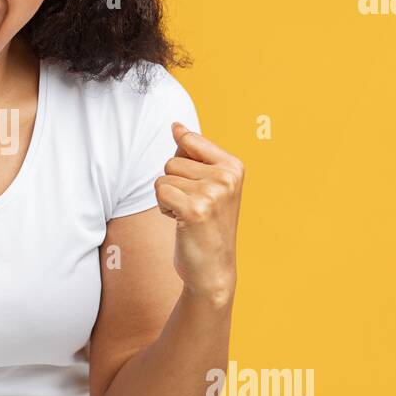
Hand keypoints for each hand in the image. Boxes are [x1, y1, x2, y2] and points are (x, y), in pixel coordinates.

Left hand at [154, 122, 243, 294]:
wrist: (213, 269)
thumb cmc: (207, 225)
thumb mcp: (210, 184)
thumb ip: (194, 154)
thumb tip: (176, 126)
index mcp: (234, 166)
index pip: (189, 140)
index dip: (181, 163)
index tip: (196, 187)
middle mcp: (227, 177)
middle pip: (172, 160)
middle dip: (174, 184)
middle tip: (193, 206)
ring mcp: (213, 193)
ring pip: (164, 177)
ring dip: (168, 197)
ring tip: (188, 214)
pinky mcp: (195, 209)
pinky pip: (160, 192)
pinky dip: (164, 208)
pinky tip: (181, 222)